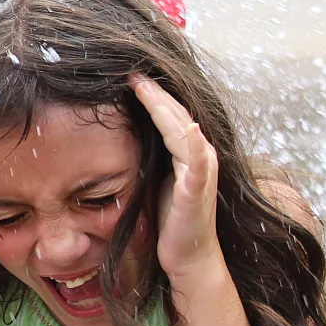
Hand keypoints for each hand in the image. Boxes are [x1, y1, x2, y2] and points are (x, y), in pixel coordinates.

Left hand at [130, 73, 223, 278]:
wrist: (187, 254)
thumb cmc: (171, 216)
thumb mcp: (156, 176)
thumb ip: (151, 152)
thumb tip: (124, 131)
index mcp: (188, 151)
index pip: (169, 114)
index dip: (151, 93)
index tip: (128, 74)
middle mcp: (200, 155)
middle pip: (176, 114)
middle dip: (153, 91)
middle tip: (131, 70)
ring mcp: (201, 171)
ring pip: (182, 129)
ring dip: (163, 106)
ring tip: (143, 86)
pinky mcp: (197, 190)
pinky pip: (196, 162)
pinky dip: (191, 142)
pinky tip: (186, 126)